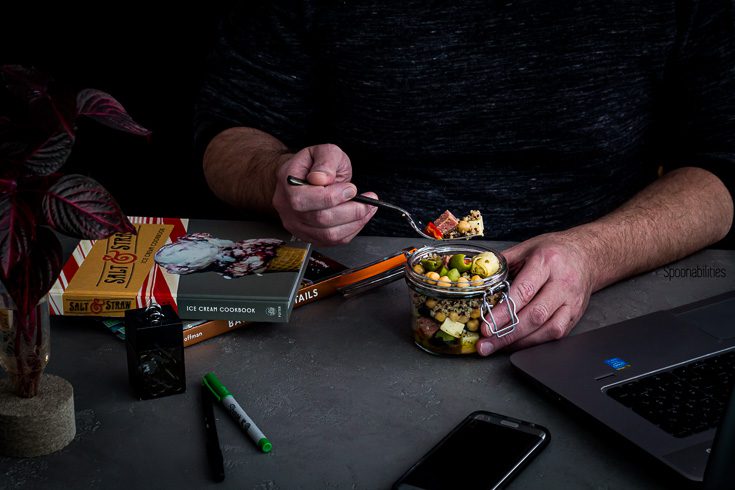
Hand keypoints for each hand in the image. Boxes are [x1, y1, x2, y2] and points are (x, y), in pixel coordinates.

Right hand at [272, 144, 376, 245]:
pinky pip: (332, 241)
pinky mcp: (309, 236)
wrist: (304, 177)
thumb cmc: (313, 165)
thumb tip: (322, 178)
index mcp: (288, 184)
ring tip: (368, 208)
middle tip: (368, 200)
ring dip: (355, 222)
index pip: (305, 199)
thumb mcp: (322, 151)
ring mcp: (297, 225)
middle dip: (350, 211)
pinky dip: (351, 230)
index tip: (351, 188)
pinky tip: (359, 218)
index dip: (332, 196)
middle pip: (320, 219)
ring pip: (328, 234)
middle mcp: (288, 208)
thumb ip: (325, 161)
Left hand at [475, 231, 596, 355]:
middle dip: (507, 333)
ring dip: (519, 342)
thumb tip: (477, 274)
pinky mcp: (575, 315)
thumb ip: (502, 261)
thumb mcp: (526, 247)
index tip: (487, 325)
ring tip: (495, 347)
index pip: (524, 291)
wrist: (587, 255)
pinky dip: (534, 342)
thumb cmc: (553, 251)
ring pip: (547, 329)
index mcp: (546, 262)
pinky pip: (556, 335)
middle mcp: (562, 283)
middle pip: (535, 315)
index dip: (504, 311)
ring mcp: (571, 302)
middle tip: (486, 343)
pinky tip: (516, 344)